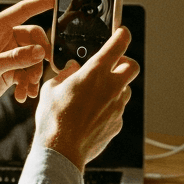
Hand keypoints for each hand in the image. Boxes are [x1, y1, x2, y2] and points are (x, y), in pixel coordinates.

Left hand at [0, 0, 53, 133]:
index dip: (42, 3)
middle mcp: (3, 38)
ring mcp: (7, 55)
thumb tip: (40, 51)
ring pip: (33, 58)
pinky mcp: (9, 70)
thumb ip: (16, 58)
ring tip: (28, 88)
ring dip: (34, 74)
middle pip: (34, 39)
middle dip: (40, 55)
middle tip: (41, 70)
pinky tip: (23, 94)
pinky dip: (28, 83)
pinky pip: (28, 72)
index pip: (23, 10)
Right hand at [33, 27, 138, 170]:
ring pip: (126, 89)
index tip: (121, 33)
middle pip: (132, 66)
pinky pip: (118, 109)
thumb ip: (65, 74)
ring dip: (116, 87)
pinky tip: (92, 114)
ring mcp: (117, 107)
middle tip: (111, 66)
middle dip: (124, 62)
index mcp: (95, 72)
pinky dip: (109, 107)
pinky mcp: (117, 123)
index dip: (122, 34)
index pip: (119, 44)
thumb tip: (72, 69)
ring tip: (96, 93)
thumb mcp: (51, 89)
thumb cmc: (53, 120)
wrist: (61, 151)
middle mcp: (111, 87)